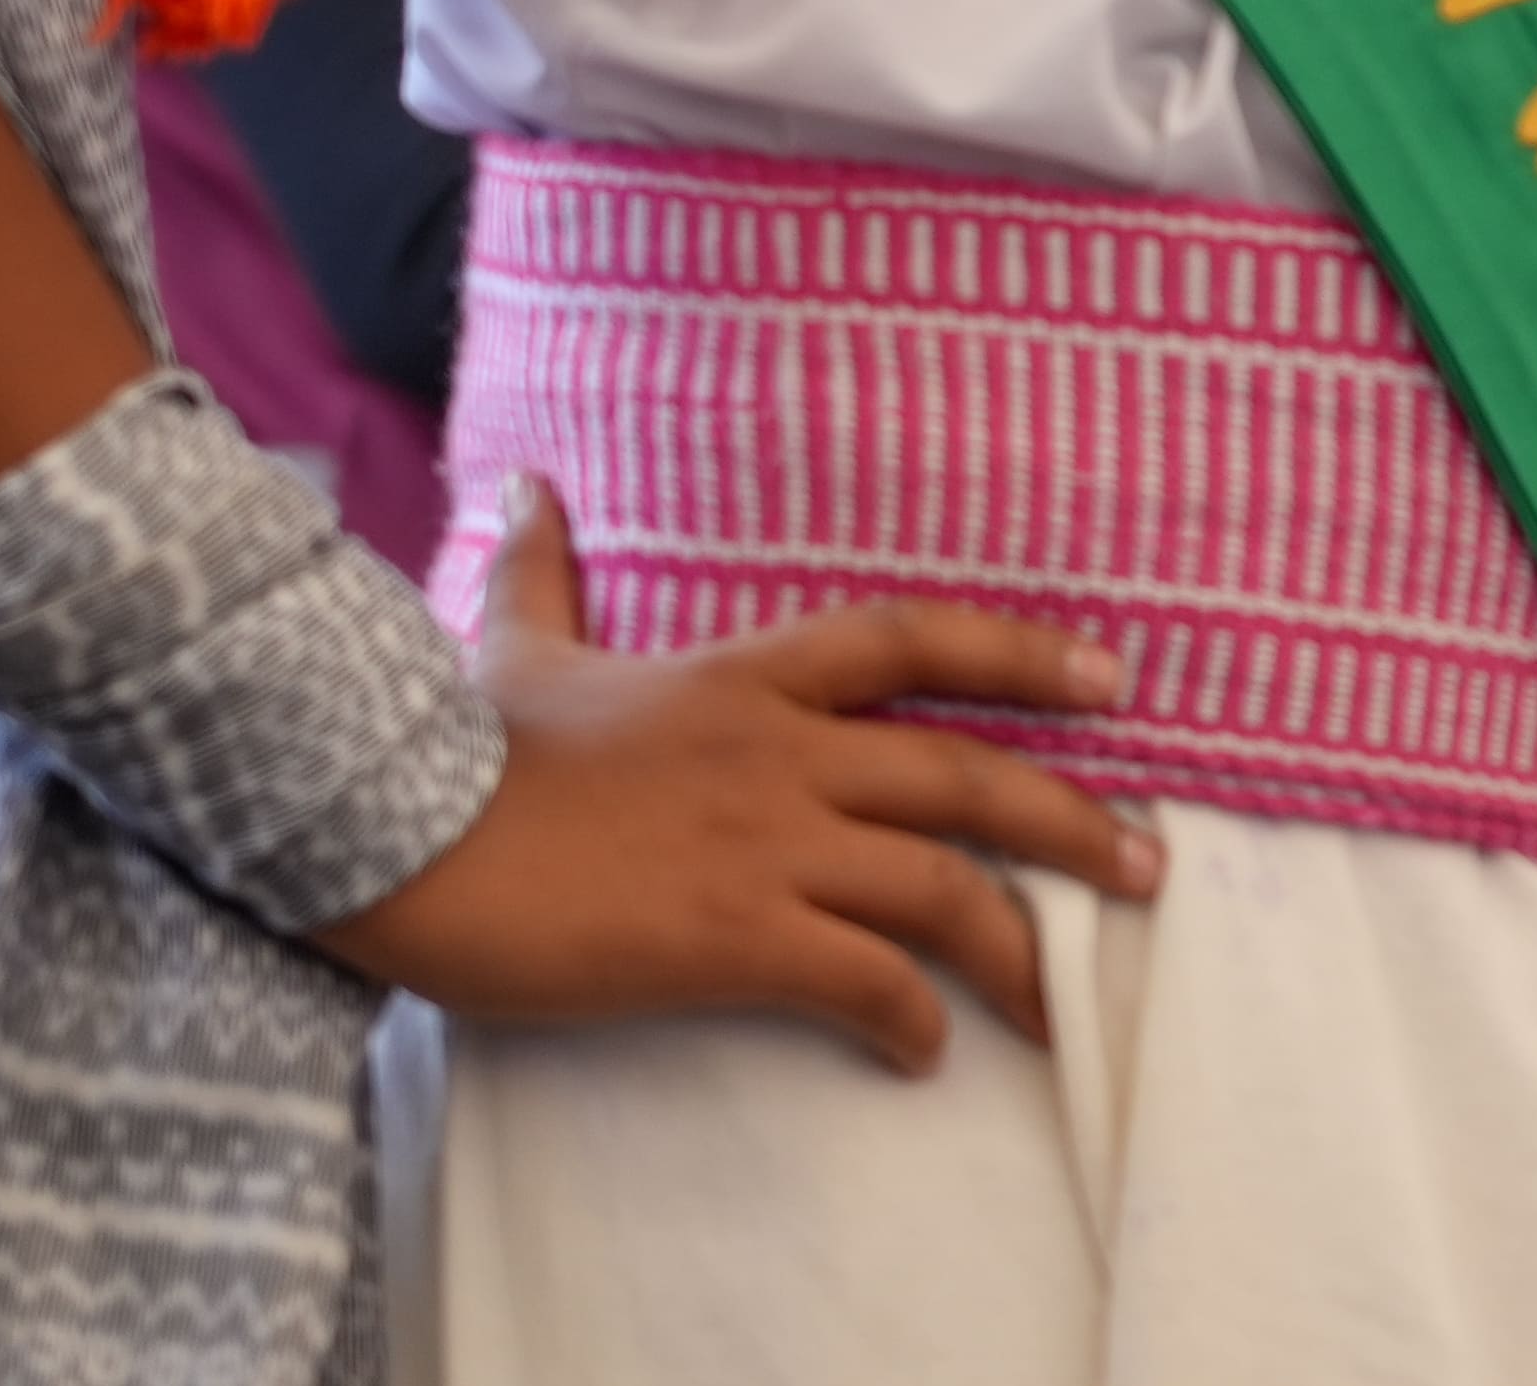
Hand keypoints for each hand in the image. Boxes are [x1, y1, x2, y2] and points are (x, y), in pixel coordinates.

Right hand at [309, 479, 1164, 1072]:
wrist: (385, 835)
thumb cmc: (451, 748)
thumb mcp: (512, 643)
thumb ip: (544, 570)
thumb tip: (526, 485)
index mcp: (745, 678)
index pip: (915, 643)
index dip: (1022, 655)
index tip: (1110, 680)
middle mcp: (780, 753)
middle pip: (967, 776)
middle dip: (1075, 822)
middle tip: (1151, 868)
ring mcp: (763, 844)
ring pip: (940, 888)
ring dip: (1019, 946)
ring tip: (1065, 1001)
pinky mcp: (729, 936)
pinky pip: (859, 979)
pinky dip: (908, 1019)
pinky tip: (924, 1050)